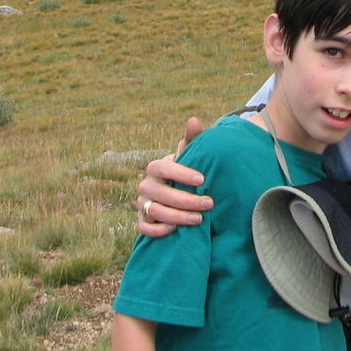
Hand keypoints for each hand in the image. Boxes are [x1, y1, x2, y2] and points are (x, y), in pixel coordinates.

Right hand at [135, 117, 209, 237]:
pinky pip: (144, 228)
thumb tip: (194, 120)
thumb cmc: (185, 171)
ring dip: (177, 217)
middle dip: (186, 200)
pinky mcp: (142, 221)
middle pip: (161, 194)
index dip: (181, 174)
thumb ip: (192, 139)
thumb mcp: (189, 155)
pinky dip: (158, 230)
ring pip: (155, 212)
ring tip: (199, 219)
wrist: (176, 192)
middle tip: (209, 204)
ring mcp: (142, 203)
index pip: (163, 169)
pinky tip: (175, 230)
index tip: (202, 180)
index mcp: (155, 167)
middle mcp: (145, 185)